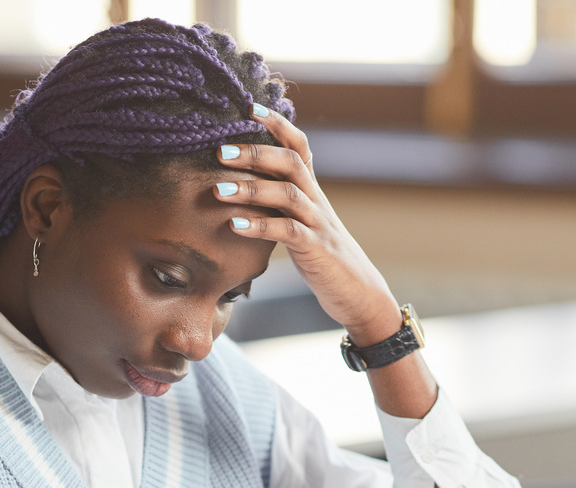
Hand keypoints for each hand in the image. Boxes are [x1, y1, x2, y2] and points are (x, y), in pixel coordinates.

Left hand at [214, 105, 402, 346]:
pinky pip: (289, 232)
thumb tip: (239, 188)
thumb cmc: (321, 258)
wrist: (357, 293)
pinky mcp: (317, 250)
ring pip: (288, 194)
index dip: (277, 124)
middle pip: (290, 162)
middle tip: (220, 151)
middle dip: (255, 152)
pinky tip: (236, 226)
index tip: (249, 107)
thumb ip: (278, 205)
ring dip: (251, 188)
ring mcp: (318, 224)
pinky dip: (261, 226)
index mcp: (312, 190)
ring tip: (218, 190)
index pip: (298, 145)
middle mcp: (316, 200)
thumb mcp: (300, 224)